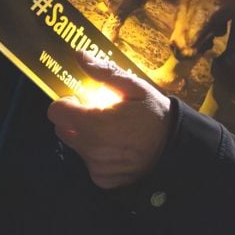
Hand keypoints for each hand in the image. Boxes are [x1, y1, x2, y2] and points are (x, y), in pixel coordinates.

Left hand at [45, 51, 173, 189]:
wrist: (177, 148)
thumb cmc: (155, 115)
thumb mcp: (134, 87)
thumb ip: (103, 73)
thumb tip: (79, 55)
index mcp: (93, 123)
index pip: (56, 112)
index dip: (65, 103)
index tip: (79, 100)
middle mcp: (91, 148)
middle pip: (62, 130)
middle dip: (74, 120)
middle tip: (98, 115)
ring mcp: (96, 167)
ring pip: (75, 147)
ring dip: (86, 138)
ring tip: (113, 132)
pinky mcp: (103, 180)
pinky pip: (89, 164)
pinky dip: (97, 156)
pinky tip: (117, 148)